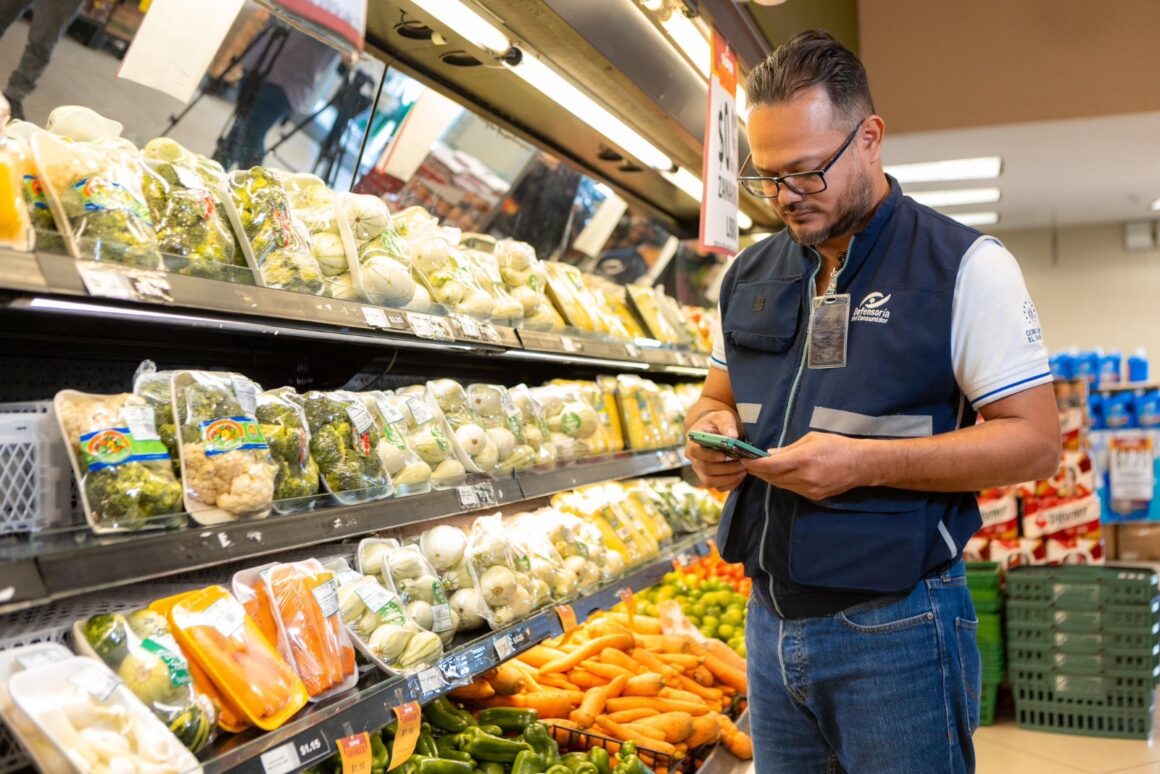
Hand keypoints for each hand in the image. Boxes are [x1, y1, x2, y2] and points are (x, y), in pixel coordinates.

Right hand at [685, 410, 746, 490]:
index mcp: (692, 442)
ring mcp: (700, 470)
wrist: (715, 431)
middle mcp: (693, 459)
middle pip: (705, 468)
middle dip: (726, 468)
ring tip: (744, 470)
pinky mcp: (708, 478)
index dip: (710, 455)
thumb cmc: (718, 423)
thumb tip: (732, 437)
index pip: (696, 452)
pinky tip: (740, 476)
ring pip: (710, 481)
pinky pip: (717, 487)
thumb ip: (726, 423)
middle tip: (743, 463)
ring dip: (728, 478)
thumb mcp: (721, 417)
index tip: (725, 456)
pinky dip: (729, 484)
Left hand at [741, 432, 868, 500]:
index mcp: (803, 459)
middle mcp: (804, 476)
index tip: (745, 459)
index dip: (755, 464)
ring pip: (781, 485)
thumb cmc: (837, 446)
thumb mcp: (812, 439)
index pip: (771, 465)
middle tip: (749, 464)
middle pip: (772, 477)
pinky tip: (779, 475)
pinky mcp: (814, 496)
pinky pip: (792, 489)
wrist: (861, 465)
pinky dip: (783, 482)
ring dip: (769, 478)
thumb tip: (770, 453)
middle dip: (759, 471)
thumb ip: (789, 448)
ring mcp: (809, 489)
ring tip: (761, 469)